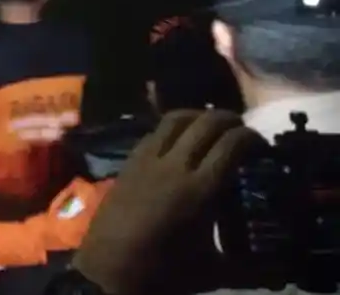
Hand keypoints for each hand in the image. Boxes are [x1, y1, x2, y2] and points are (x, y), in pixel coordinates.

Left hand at [72, 110, 261, 294]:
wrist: (108, 269)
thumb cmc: (163, 271)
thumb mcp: (213, 271)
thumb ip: (250, 269)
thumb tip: (280, 274)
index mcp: (201, 189)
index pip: (232, 144)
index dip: (251, 137)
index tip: (260, 145)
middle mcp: (175, 166)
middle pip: (206, 123)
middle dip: (229, 119)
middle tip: (241, 129)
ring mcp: (147, 160)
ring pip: (175, 119)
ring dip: (198, 115)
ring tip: (211, 125)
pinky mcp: (127, 163)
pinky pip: (153, 133)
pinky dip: (171, 128)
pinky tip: (178, 141)